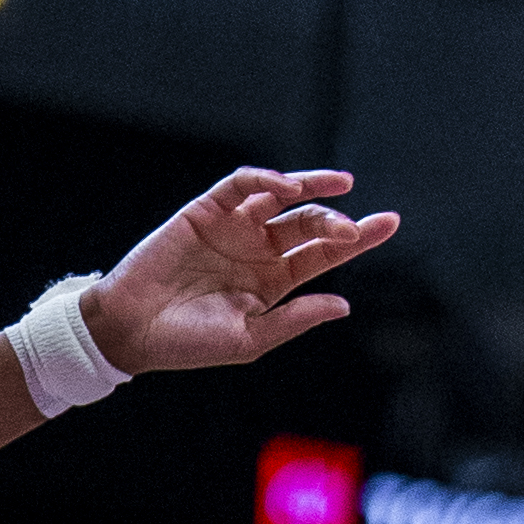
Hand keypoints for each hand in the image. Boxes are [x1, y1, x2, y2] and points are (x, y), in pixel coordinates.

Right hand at [83, 167, 399, 378]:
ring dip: (311, 189)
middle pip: (309, 225)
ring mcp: (233, 228)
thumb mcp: (251, 338)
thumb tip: (345, 305)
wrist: (133, 330)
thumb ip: (296, 319)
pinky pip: (239, 186)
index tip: (389, 223)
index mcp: (275, 282)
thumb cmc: (190, 343)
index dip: (357, 238)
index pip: (324, 254)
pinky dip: (264, 180)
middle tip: (358, 227)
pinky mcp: (204, 210)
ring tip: (340, 186)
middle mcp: (259, 250)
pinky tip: (286, 188)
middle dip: (338, 220)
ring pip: (280, 198)